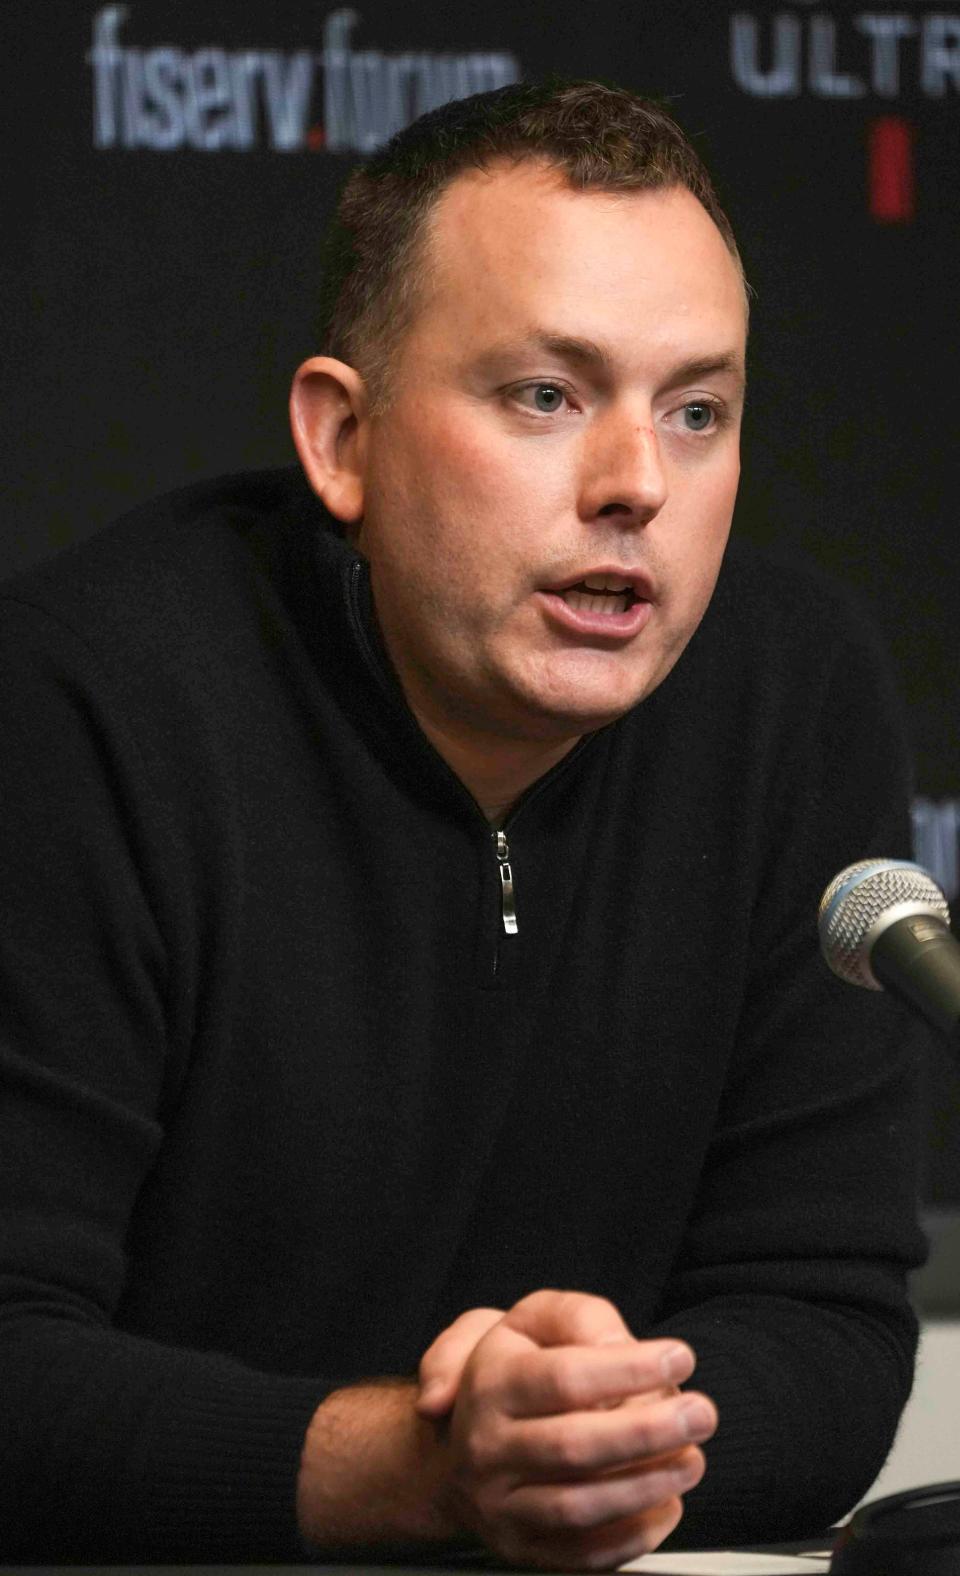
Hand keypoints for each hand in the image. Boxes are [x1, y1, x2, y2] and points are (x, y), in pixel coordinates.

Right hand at [423, 1290, 716, 1569]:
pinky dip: (633, 1536)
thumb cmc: (512, 1370)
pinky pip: (581, 1555)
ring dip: (645, 1486)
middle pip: (572, 1445)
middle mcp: (487, 1448)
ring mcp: (500, 1505)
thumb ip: (575, 1317)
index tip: (678, 1357)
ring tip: (692, 1459)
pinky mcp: (520, 1548)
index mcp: (490, 1384)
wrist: (456, 1444)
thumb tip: (617, 1345)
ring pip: (577, 1507)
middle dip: (647, 1431)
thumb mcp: (531, 1320)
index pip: (562, 1378)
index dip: (627, 1369)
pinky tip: (668, 1504)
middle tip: (702, 1413)